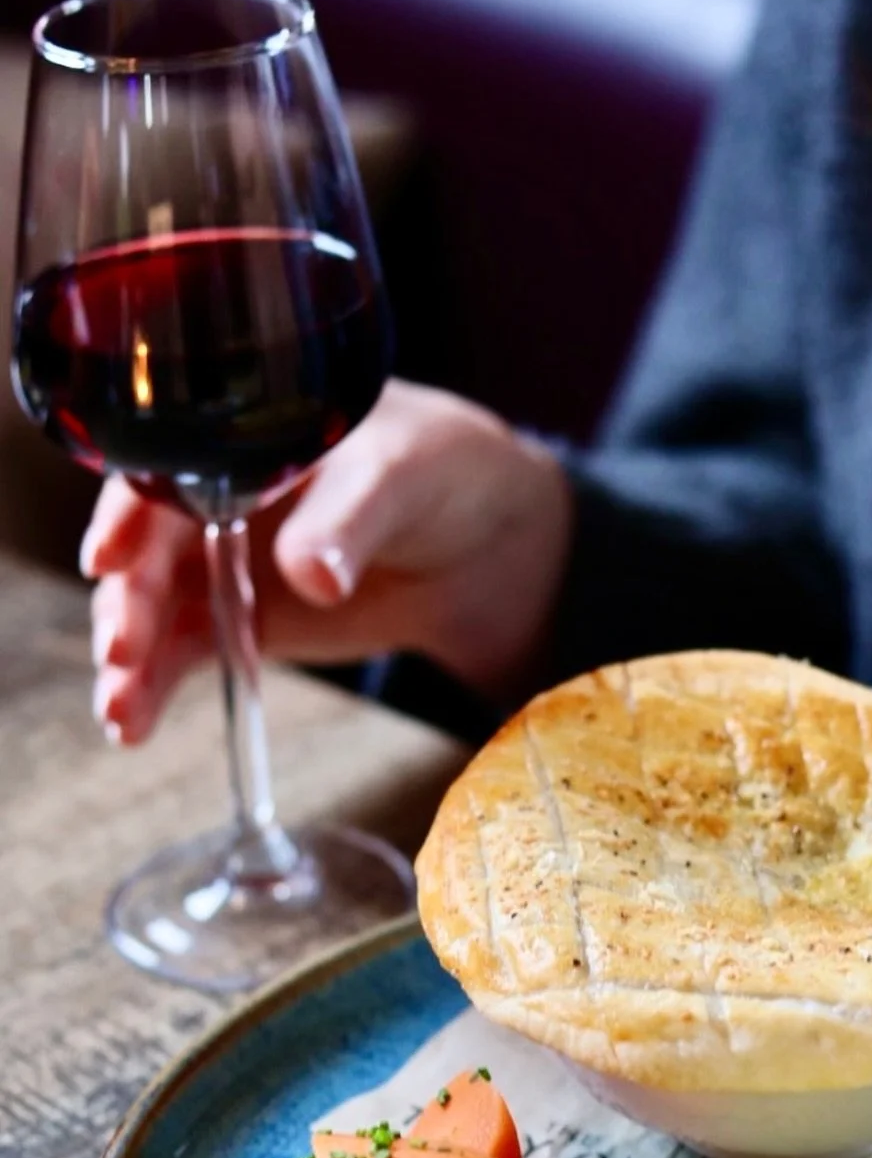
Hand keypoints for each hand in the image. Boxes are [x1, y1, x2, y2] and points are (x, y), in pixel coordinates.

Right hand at [84, 379, 573, 742]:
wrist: (476, 538)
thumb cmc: (437, 472)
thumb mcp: (398, 478)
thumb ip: (348, 520)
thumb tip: (312, 575)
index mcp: (237, 432)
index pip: (163, 468)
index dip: (128, 512)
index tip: (109, 558)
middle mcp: (207, 493)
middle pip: (145, 546)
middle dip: (127, 601)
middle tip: (123, 652)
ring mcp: (216, 559)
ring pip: (149, 605)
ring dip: (128, 658)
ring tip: (122, 711)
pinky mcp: (233, 617)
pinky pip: (179, 649)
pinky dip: (153, 684)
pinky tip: (131, 724)